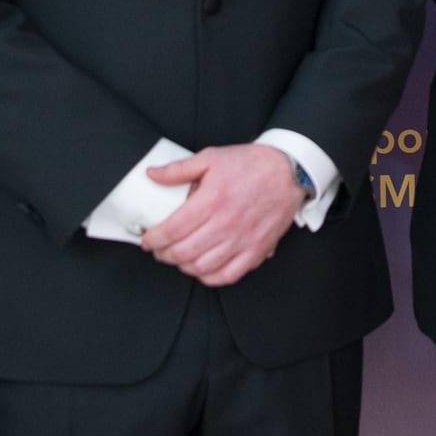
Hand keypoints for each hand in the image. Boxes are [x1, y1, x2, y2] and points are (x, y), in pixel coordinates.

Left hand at [140, 143, 304, 286]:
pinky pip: (228, 275)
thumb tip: (152, 175)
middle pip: (183, 252)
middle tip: (159, 250)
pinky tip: (202, 269)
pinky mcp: (256, 250)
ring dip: (183, 267)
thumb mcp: (211, 157)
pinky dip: (210, 277)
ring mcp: (242, 240)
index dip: (153, 239)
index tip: (147, 239)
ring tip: (177, 258)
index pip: (172, 229)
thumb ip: (179, 169)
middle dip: (163, 254)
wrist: (288, 171)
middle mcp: (226, 224)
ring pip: (202, 267)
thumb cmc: (250, 164)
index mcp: (212, 200)